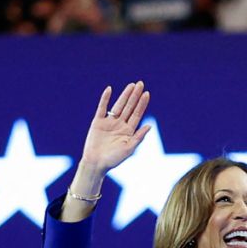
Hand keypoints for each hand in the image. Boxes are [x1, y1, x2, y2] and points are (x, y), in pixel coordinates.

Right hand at [59, 82, 150, 222]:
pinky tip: (110, 90)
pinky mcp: (98, 122)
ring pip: (118, 105)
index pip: (137, 114)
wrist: (96, 163)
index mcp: (129, 131)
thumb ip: (138, 137)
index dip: (142, 104)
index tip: (147, 94)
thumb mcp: (129, 148)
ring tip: (131, 85)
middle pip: (129, 107)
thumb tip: (149, 126)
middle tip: (141, 84)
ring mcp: (109, 122)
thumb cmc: (114, 159)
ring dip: (124, 95)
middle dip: (135, 96)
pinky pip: (102, 108)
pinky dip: (105, 99)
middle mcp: (120, 124)